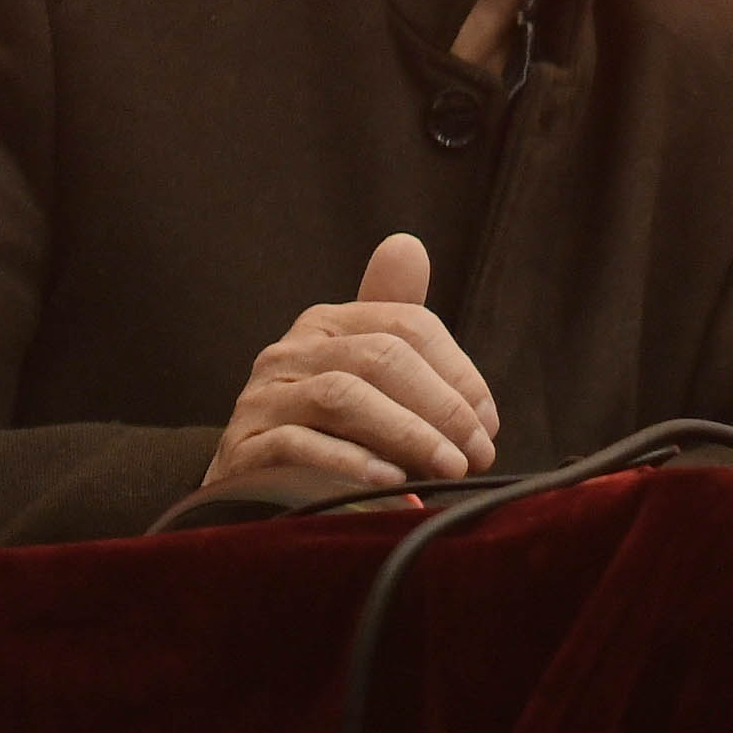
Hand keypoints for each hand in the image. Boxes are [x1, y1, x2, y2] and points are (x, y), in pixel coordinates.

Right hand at [202, 233, 503, 505]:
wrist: (249, 487)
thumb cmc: (323, 430)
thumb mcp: (361, 376)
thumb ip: (396, 324)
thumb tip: (409, 245)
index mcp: (326, 324)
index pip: (407, 325)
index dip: (458, 372)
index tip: (489, 423)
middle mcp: (290, 352)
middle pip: (380, 357)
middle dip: (441, 406)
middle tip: (478, 454)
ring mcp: (263, 399)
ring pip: (344, 397)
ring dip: (407, 433)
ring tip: (449, 469)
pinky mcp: (244, 449)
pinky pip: (300, 446)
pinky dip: (351, 463)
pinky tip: (392, 484)